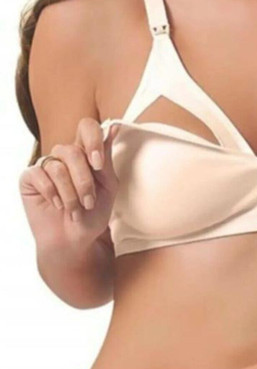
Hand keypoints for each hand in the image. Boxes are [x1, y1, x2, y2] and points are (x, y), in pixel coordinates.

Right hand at [19, 117, 119, 250]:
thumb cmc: (93, 213)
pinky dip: (51, 193)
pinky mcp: (30, 178)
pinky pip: (39, 175)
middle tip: (89, 202)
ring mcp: (46, 165)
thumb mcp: (108, 185)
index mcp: (86, 152)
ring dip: (70, 194)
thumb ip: (107, 158)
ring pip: (57, 166)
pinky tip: (57, 205)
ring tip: (75, 210)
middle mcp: (65, 155)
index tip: (98, 164)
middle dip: (83, 181)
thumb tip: (114, 127)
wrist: (75, 241)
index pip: (87, 127)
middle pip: (73, 151)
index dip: (92, 140)